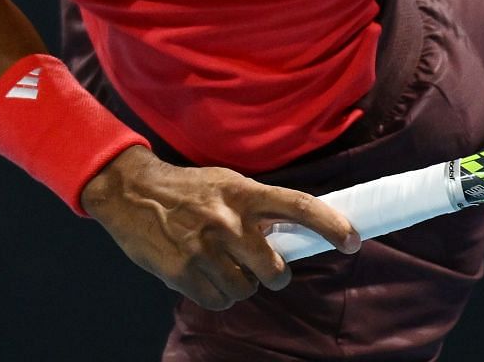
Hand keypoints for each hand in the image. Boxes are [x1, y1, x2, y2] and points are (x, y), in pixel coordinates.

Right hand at [79, 145, 360, 309]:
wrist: (131, 192)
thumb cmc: (187, 188)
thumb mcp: (227, 183)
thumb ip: (258, 206)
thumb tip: (293, 232)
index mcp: (244, 192)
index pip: (299, 206)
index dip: (330, 225)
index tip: (353, 240)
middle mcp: (227, 221)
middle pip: (273, 269)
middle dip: (273, 273)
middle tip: (263, 265)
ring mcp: (204, 249)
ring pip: (245, 289)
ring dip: (240, 284)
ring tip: (222, 264)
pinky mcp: (182, 272)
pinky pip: (219, 301)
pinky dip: (217, 295)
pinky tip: (204, 274)